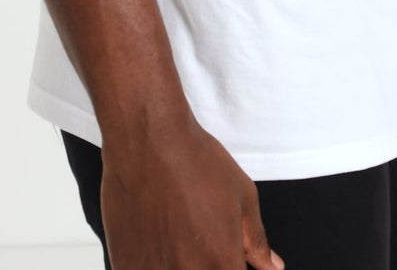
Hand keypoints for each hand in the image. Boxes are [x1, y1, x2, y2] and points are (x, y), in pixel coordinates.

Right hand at [100, 111, 283, 269]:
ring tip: (176, 233)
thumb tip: (272, 267)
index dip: (233, 265)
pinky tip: (156, 239)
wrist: (148, 138)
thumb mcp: (242, 197)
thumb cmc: (197, 162)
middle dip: (207, 263)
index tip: (228, 254)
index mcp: (221, 263)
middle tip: (200, 235)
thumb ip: (256, 241)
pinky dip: (153, 263)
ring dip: (177, 263)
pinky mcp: (125, 267)